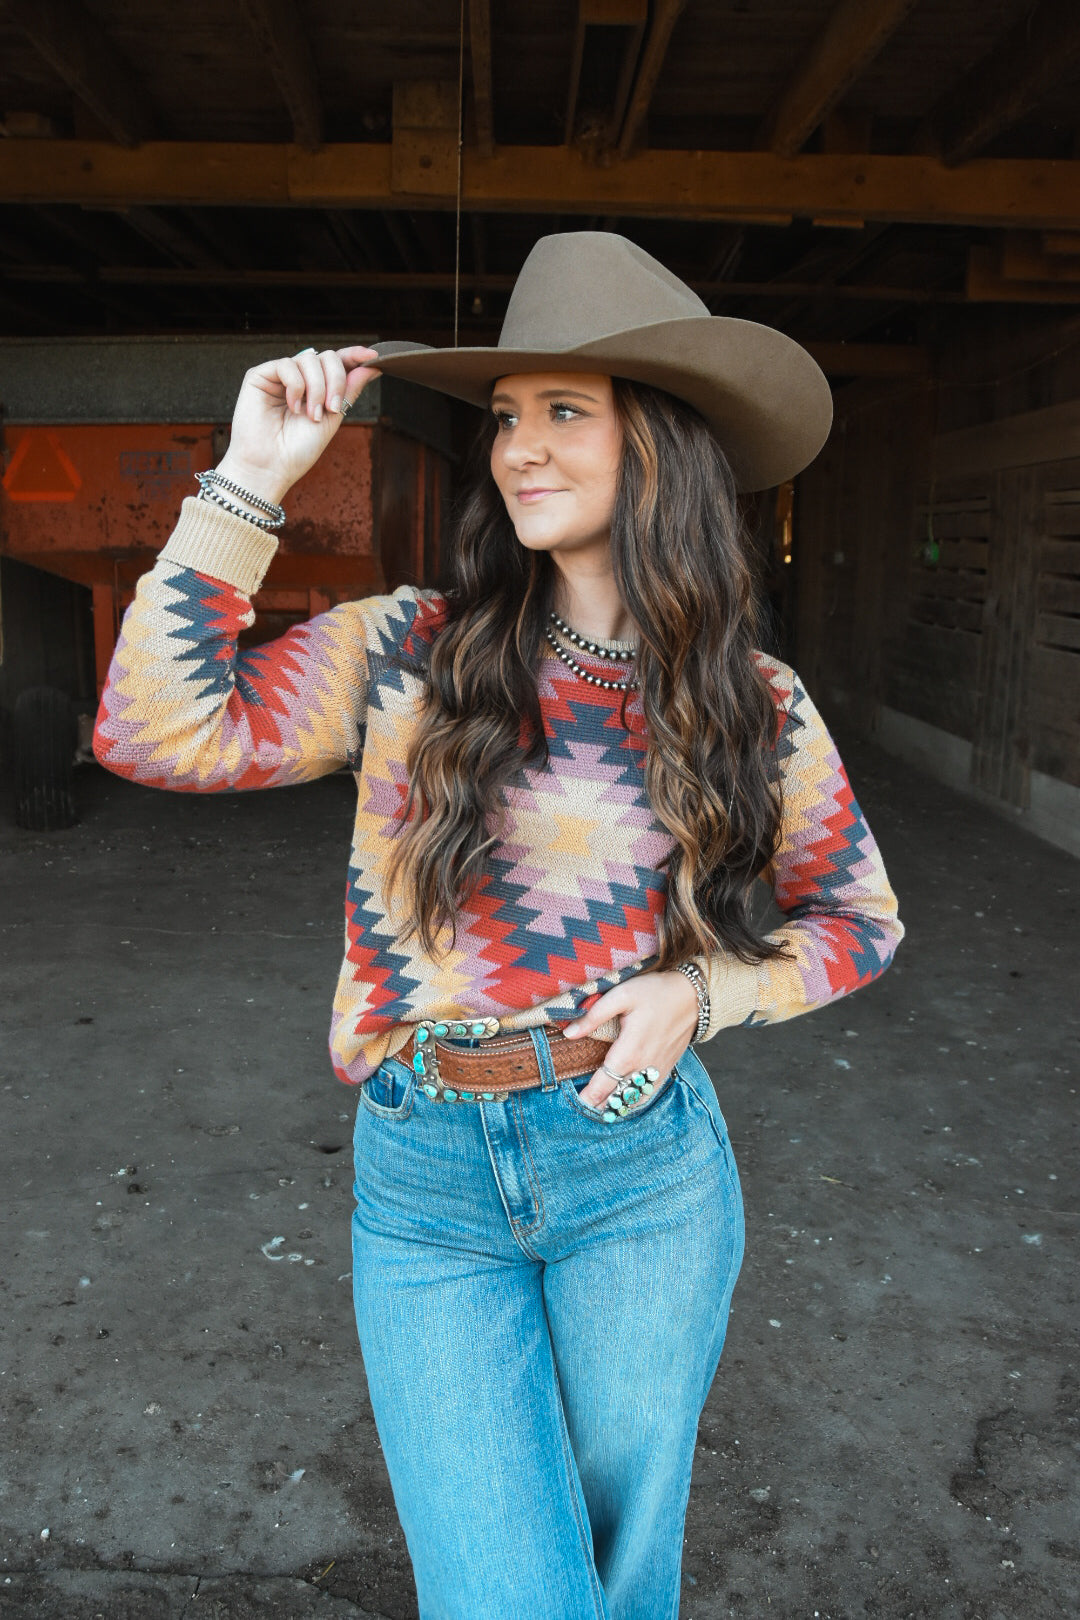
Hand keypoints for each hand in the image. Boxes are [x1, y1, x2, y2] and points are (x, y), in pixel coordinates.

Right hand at [213, 344, 381, 505]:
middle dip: (336, 380)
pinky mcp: (260, 375)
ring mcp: (280, 375)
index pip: (337, 362)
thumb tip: (371, 367)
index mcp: (317, 388)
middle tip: (331, 408)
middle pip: (327, 357)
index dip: (354, 355)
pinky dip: (296, 386)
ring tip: (311, 415)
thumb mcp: (332, 418)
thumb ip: (349, 391)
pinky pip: (287, 365)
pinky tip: (293, 407)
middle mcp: (299, 378)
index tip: (373, 356)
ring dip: (317, 388)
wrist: (272, 467)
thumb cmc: (298, 450)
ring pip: (309, 358)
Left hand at [564, 969, 699, 1110]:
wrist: (692, 996)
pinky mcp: (666, 1069)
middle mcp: (643, 1067)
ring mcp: (656, 1071)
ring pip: (634, 1100)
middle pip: (617, 1097)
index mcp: (629, 1052)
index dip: (588, 1097)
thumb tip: (569, 1033)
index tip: (577, 1103)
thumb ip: (594, 1016)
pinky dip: (635, 1102)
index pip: (603, 1085)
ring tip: (600, 1109)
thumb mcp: (621, 995)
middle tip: (583, 1108)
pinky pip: (649, 1094)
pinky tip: (625, 1103)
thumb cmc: (655, 992)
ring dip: (617, 1106)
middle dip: (599, 1105)